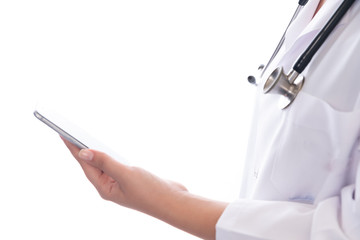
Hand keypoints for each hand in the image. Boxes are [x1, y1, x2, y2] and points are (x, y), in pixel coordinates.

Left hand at [62, 138, 226, 239]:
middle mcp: (110, 186)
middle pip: (91, 164)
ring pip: (102, 164)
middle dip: (80, 148)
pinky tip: (107, 149)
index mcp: (105, 188)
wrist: (173, 202)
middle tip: (69, 132)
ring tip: (83, 138)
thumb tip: (84, 152)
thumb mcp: (126, 174)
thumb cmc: (151, 192)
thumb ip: (105, 162)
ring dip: (95, 151)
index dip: (74, 148)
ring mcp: (120, 183)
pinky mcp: (129, 179)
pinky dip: (108, 155)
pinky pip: (114, 164)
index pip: (85, 164)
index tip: (63, 133)